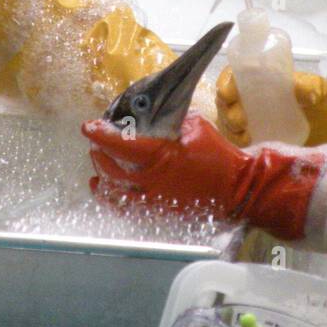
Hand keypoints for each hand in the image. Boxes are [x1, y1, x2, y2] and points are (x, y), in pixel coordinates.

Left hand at [81, 113, 321, 239]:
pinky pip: (127, 206)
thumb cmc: (218, 155)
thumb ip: (170, 121)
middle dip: (99, 154)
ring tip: (96, 166)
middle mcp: (152, 181)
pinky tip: (105, 189)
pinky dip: (112, 197)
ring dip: (102, 175)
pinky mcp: (159, 211)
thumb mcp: (195, 126)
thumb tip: (153, 115)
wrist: (238, 188)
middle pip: (111, 169)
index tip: (88, 127)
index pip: (120, 145)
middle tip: (95, 143)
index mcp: (160, 156)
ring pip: (114, 191)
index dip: (100, 135)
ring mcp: (154, 199)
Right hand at [216, 66, 326, 146]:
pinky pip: (236, 143)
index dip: (226, 83)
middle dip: (227, 110)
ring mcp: (254, 123)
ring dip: (229, 129)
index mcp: (264, 82)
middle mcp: (254, 101)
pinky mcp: (258, 143)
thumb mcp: (323, 92)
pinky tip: (245, 149)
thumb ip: (313, 86)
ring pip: (227, 122)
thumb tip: (298, 88)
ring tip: (244, 138)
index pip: (235, 77)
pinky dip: (234, 145)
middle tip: (240, 122)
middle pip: (227, 102)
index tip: (228, 95)